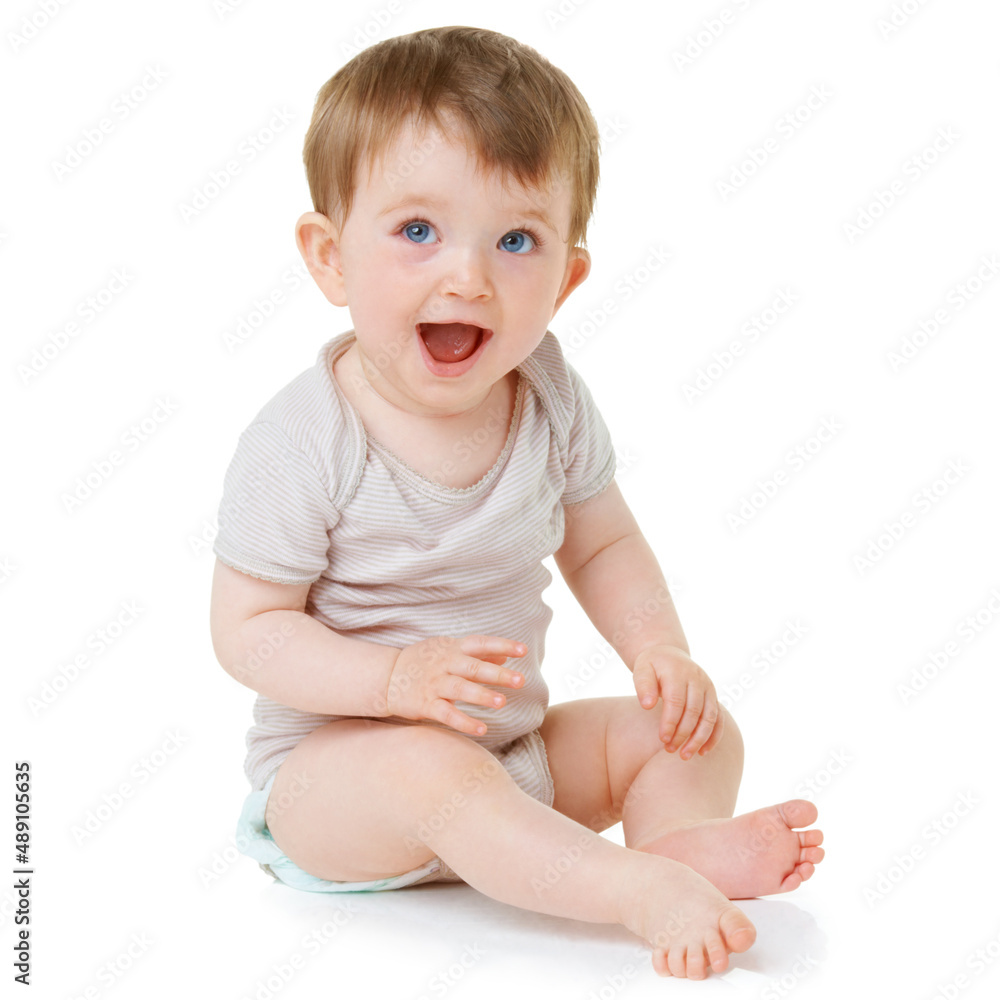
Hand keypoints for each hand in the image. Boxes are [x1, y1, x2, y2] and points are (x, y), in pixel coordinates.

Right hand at [384, 634, 525, 736]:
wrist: (386, 676)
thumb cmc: (425, 661)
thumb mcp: (449, 649)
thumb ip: (479, 653)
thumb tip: (507, 653)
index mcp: (453, 648)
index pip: (481, 643)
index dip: (502, 645)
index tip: (523, 650)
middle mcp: (444, 664)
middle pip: (473, 667)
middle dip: (497, 674)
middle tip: (520, 681)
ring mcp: (434, 684)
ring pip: (460, 689)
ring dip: (481, 695)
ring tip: (502, 702)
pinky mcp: (425, 704)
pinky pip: (446, 714)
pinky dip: (463, 722)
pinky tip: (481, 729)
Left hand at [632, 644, 723, 758]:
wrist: (669, 654)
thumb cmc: (652, 665)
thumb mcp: (641, 669)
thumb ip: (643, 686)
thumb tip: (647, 706)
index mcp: (678, 672)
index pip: (676, 701)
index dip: (670, 722)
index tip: (663, 738)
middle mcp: (697, 679)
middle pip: (694, 711)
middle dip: (683, 734)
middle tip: (669, 749)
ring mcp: (708, 688)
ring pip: (710, 717)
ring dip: (699, 739)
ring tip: (685, 755)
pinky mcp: (713, 696)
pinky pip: (719, 719)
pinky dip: (713, 737)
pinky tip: (702, 752)